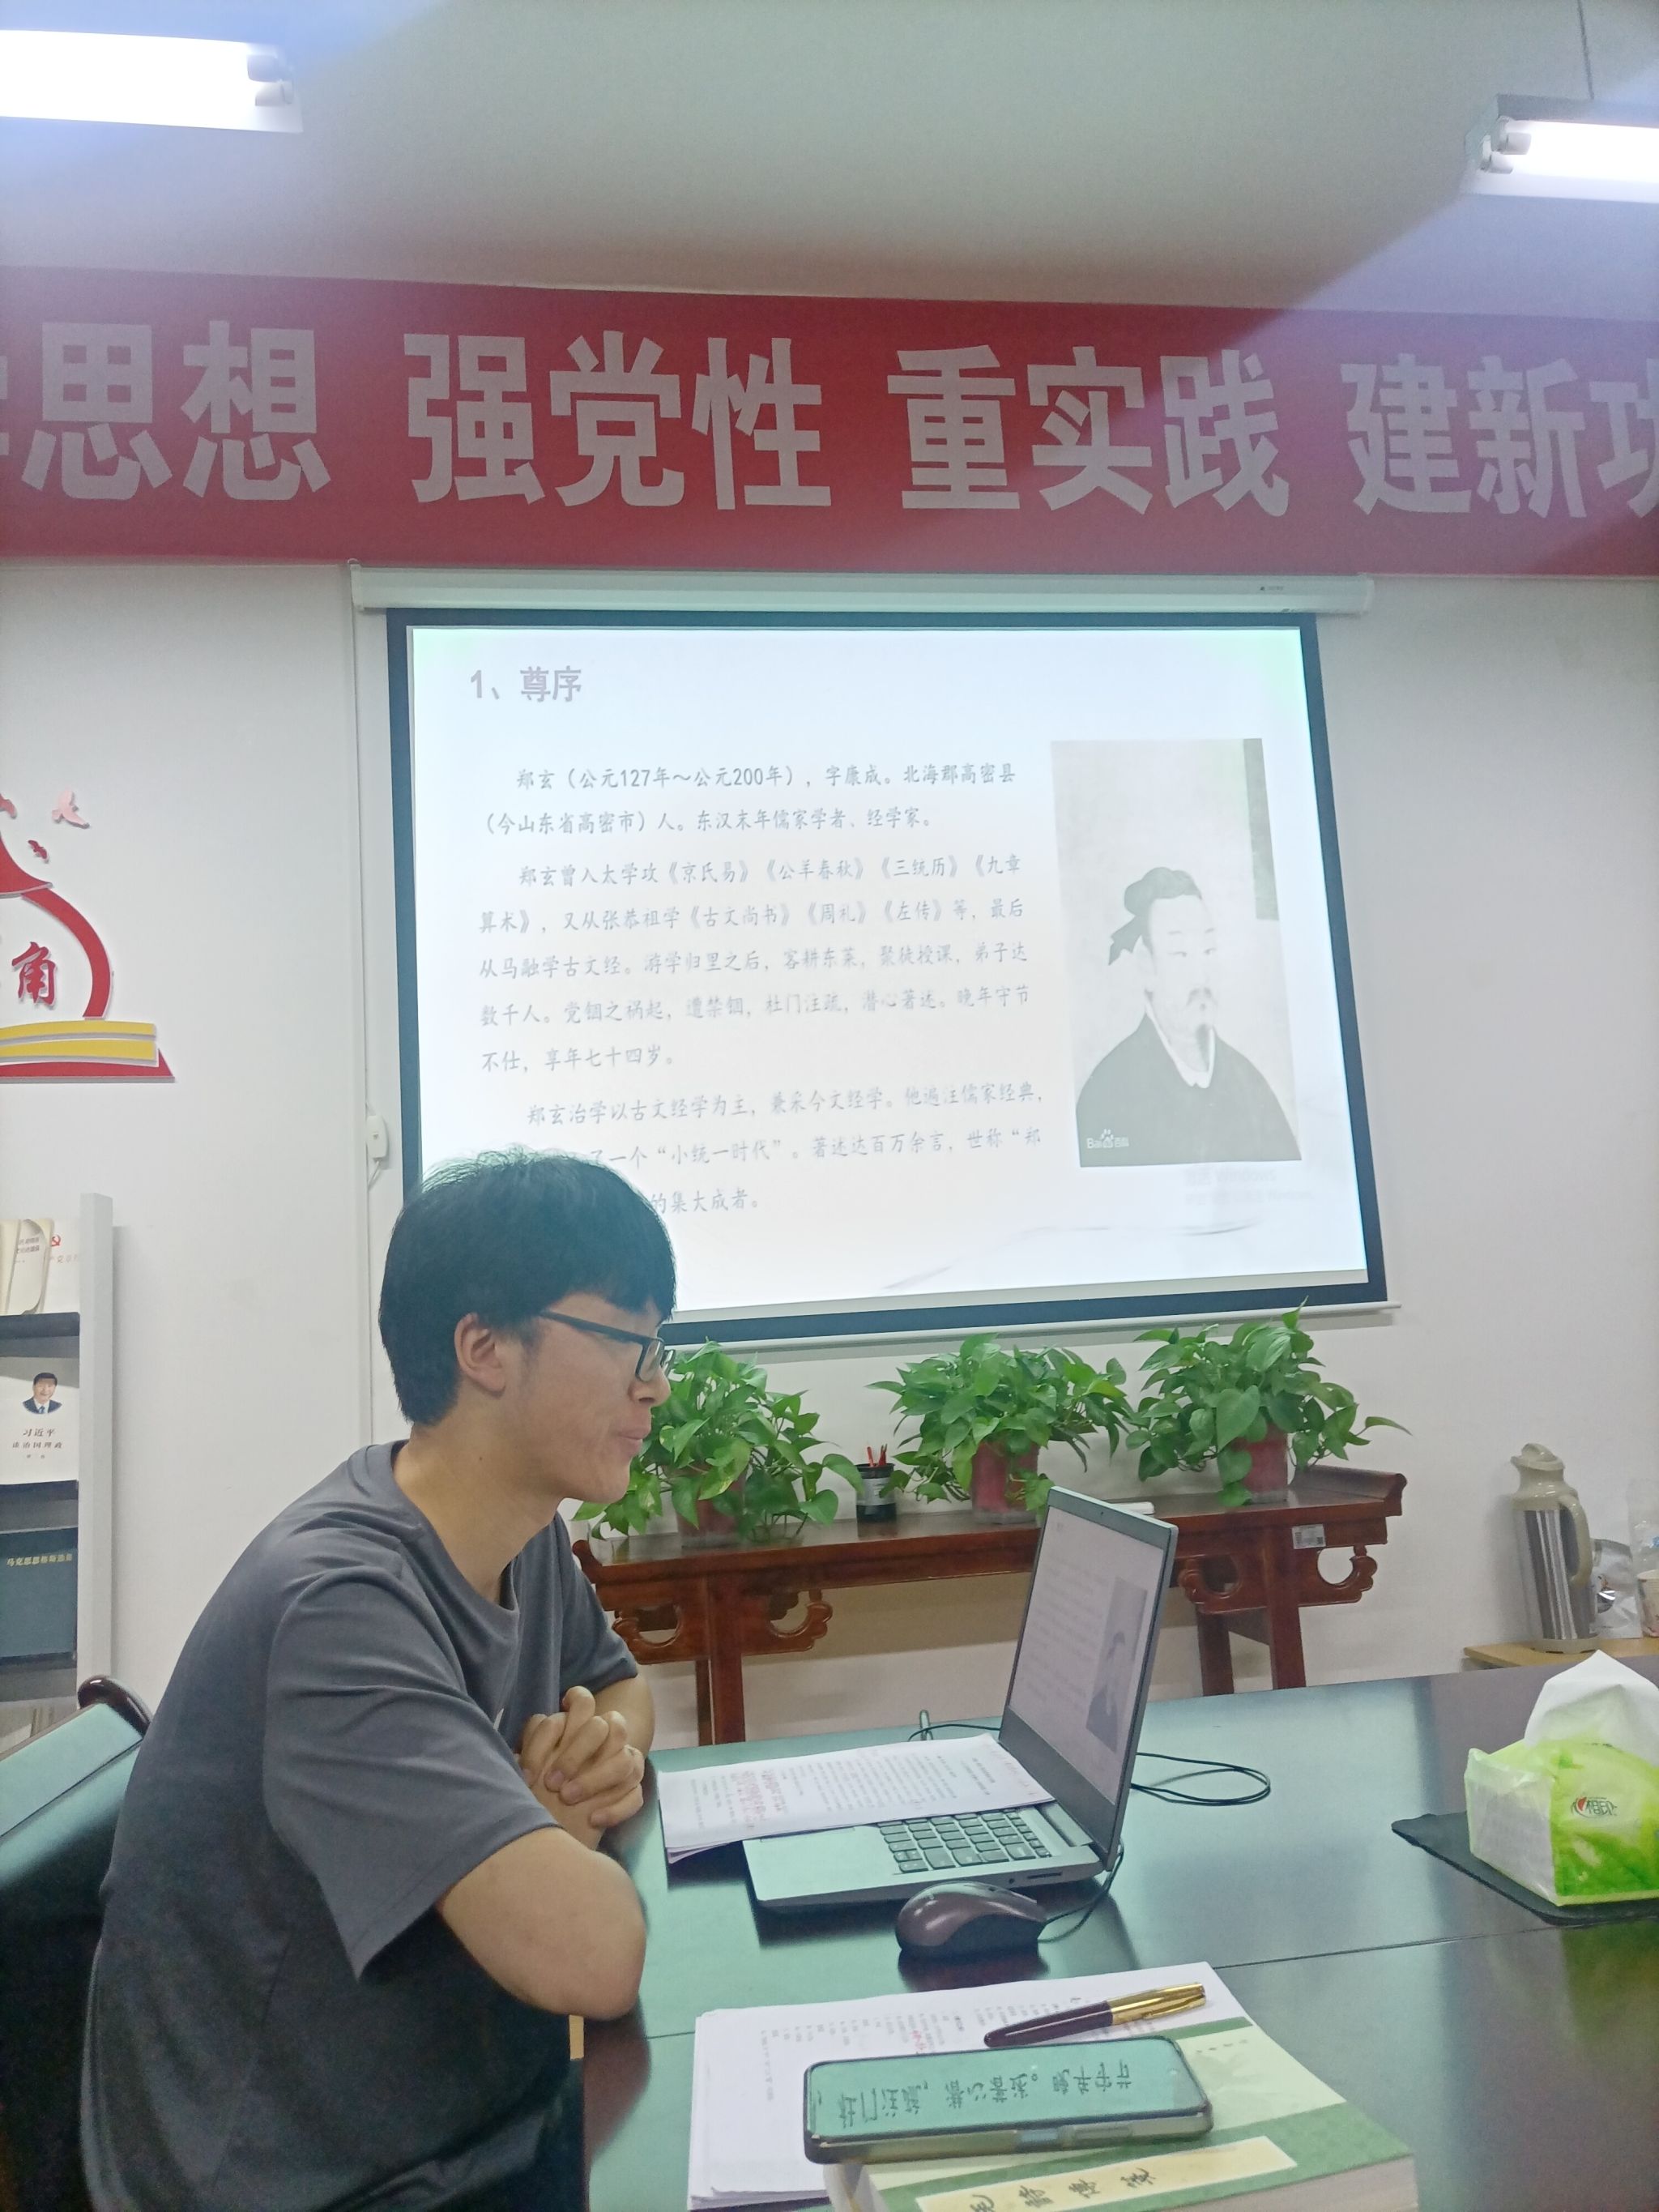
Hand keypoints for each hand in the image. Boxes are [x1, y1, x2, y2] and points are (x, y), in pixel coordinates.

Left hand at [519, 1687, 646, 1838]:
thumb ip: (529, 1755)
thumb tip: (518, 1756)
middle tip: (551, 1782)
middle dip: (575, 1753)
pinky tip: (593, 1819)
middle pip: (602, 1727)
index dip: (563, 1715)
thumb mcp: (529, 1770)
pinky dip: (615, 1808)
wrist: (552, 1830)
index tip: (549, 1735)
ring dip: (594, 1779)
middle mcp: (604, 1740)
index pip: (583, 1701)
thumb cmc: (538, 1792)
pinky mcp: (632, 1792)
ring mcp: (623, 1765)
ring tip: (567, 1799)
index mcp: (579, 1726)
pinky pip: (635, 1795)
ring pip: (624, 1760)